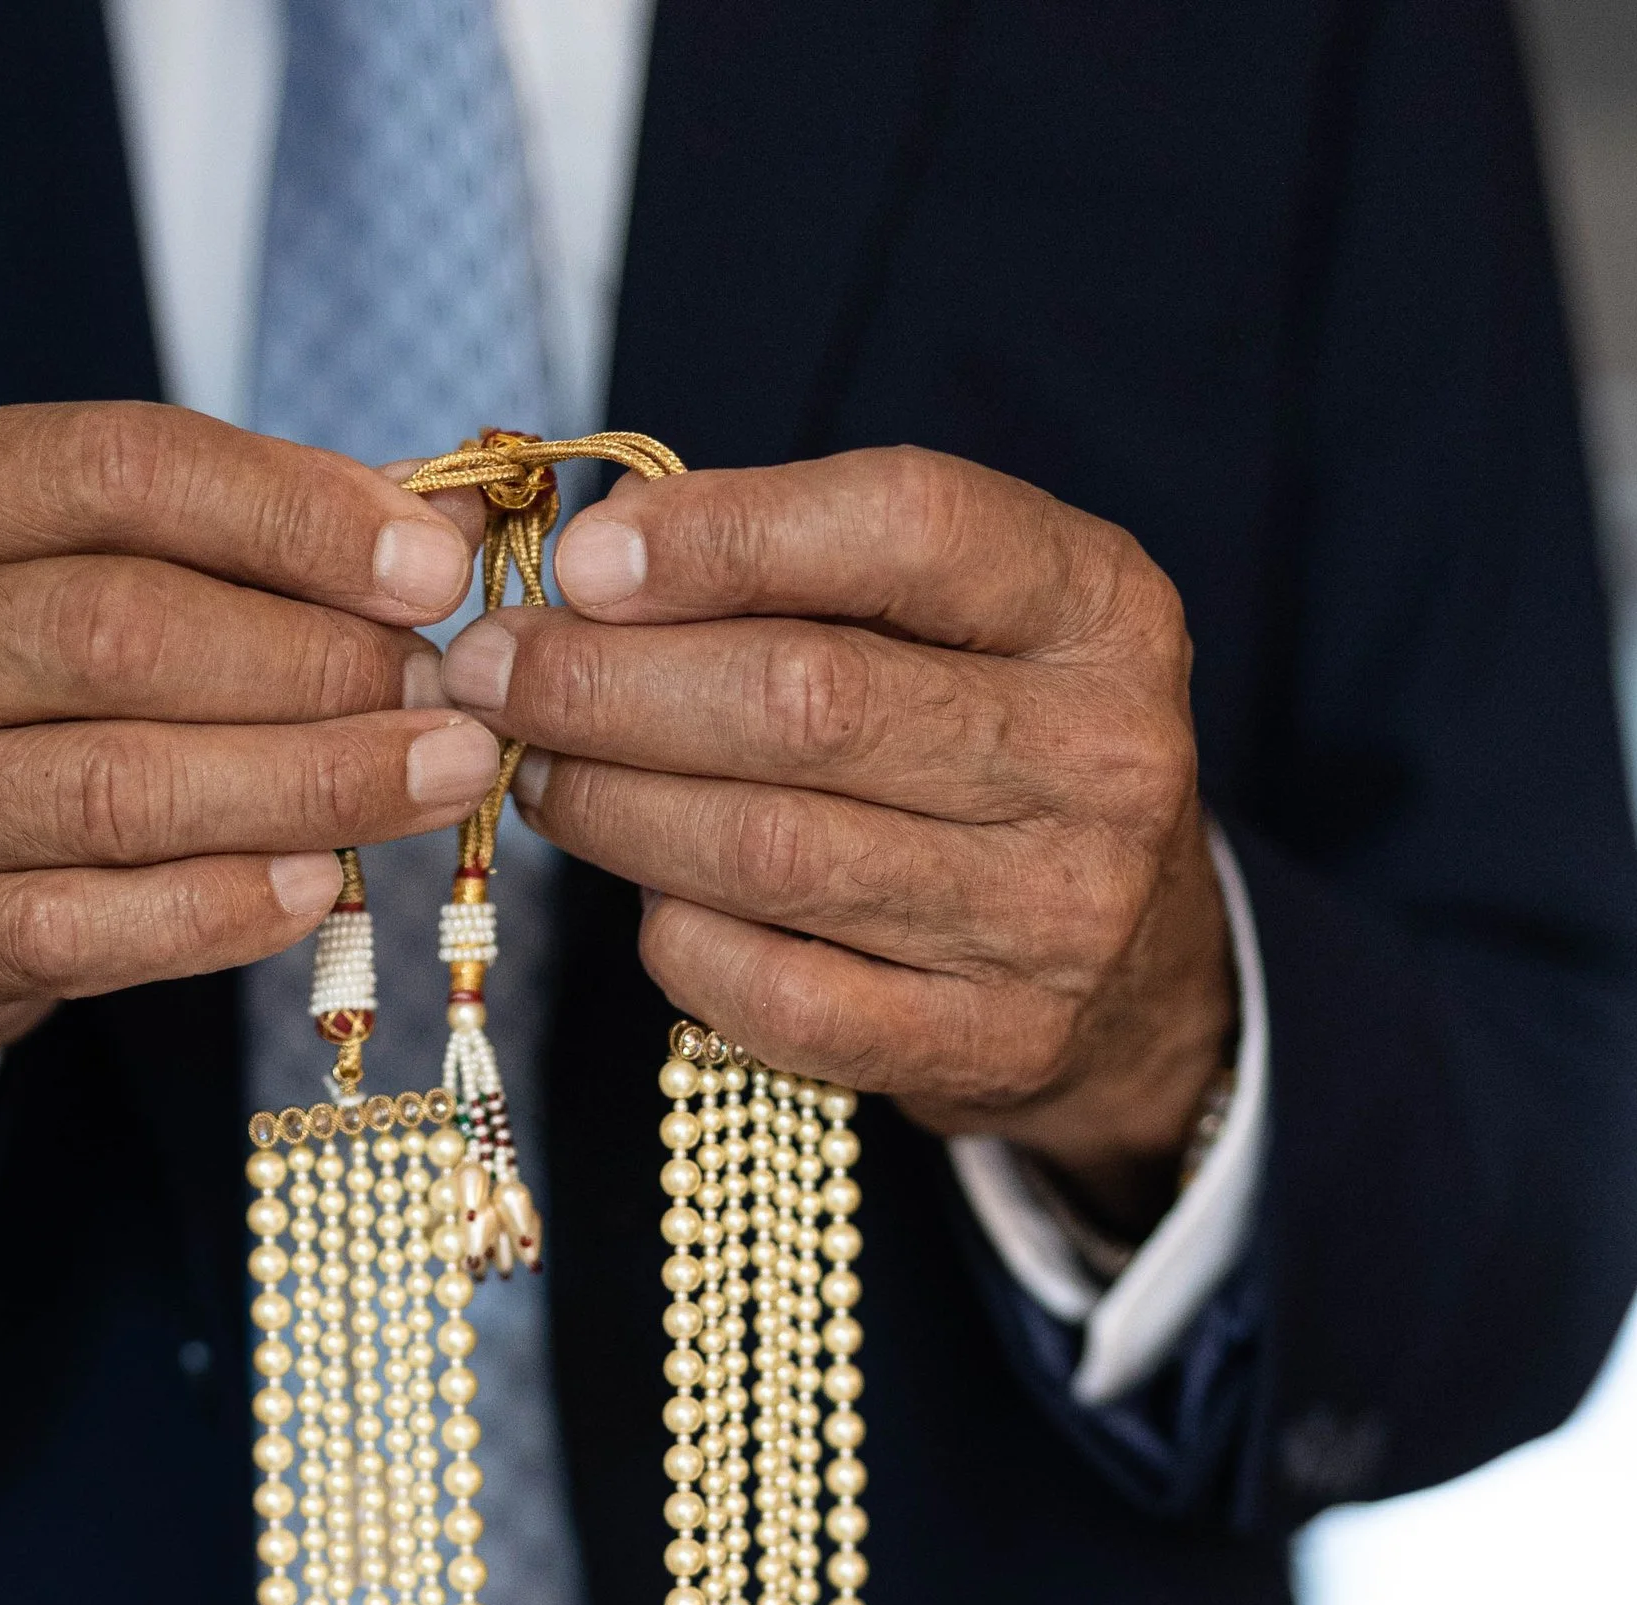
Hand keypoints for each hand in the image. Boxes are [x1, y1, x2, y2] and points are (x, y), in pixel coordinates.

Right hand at [0, 403, 495, 1135]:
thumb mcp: (76, 569)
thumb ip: (236, 535)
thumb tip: (447, 522)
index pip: (112, 467)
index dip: (290, 514)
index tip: (432, 566)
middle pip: (118, 632)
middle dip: (311, 661)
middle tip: (440, 691)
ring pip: (116, 787)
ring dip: (304, 783)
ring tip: (432, 777)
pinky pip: (90, 925)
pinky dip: (223, 906)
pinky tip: (320, 885)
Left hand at [440, 447, 1235, 1236]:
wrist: (1141, 978)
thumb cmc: (999, 753)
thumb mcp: (966, 624)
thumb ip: (813, 572)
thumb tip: (589, 577)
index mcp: (1102, 606)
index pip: (906, 527)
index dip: (726, 535)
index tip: (583, 562)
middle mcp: (1102, 757)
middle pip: (811, 702)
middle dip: (614, 685)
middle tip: (495, 676)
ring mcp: (1054, 917)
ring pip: (776, 853)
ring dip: (618, 808)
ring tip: (538, 772)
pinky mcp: (992, 1044)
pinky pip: (781, 995)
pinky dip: (681, 938)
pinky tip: (642, 896)